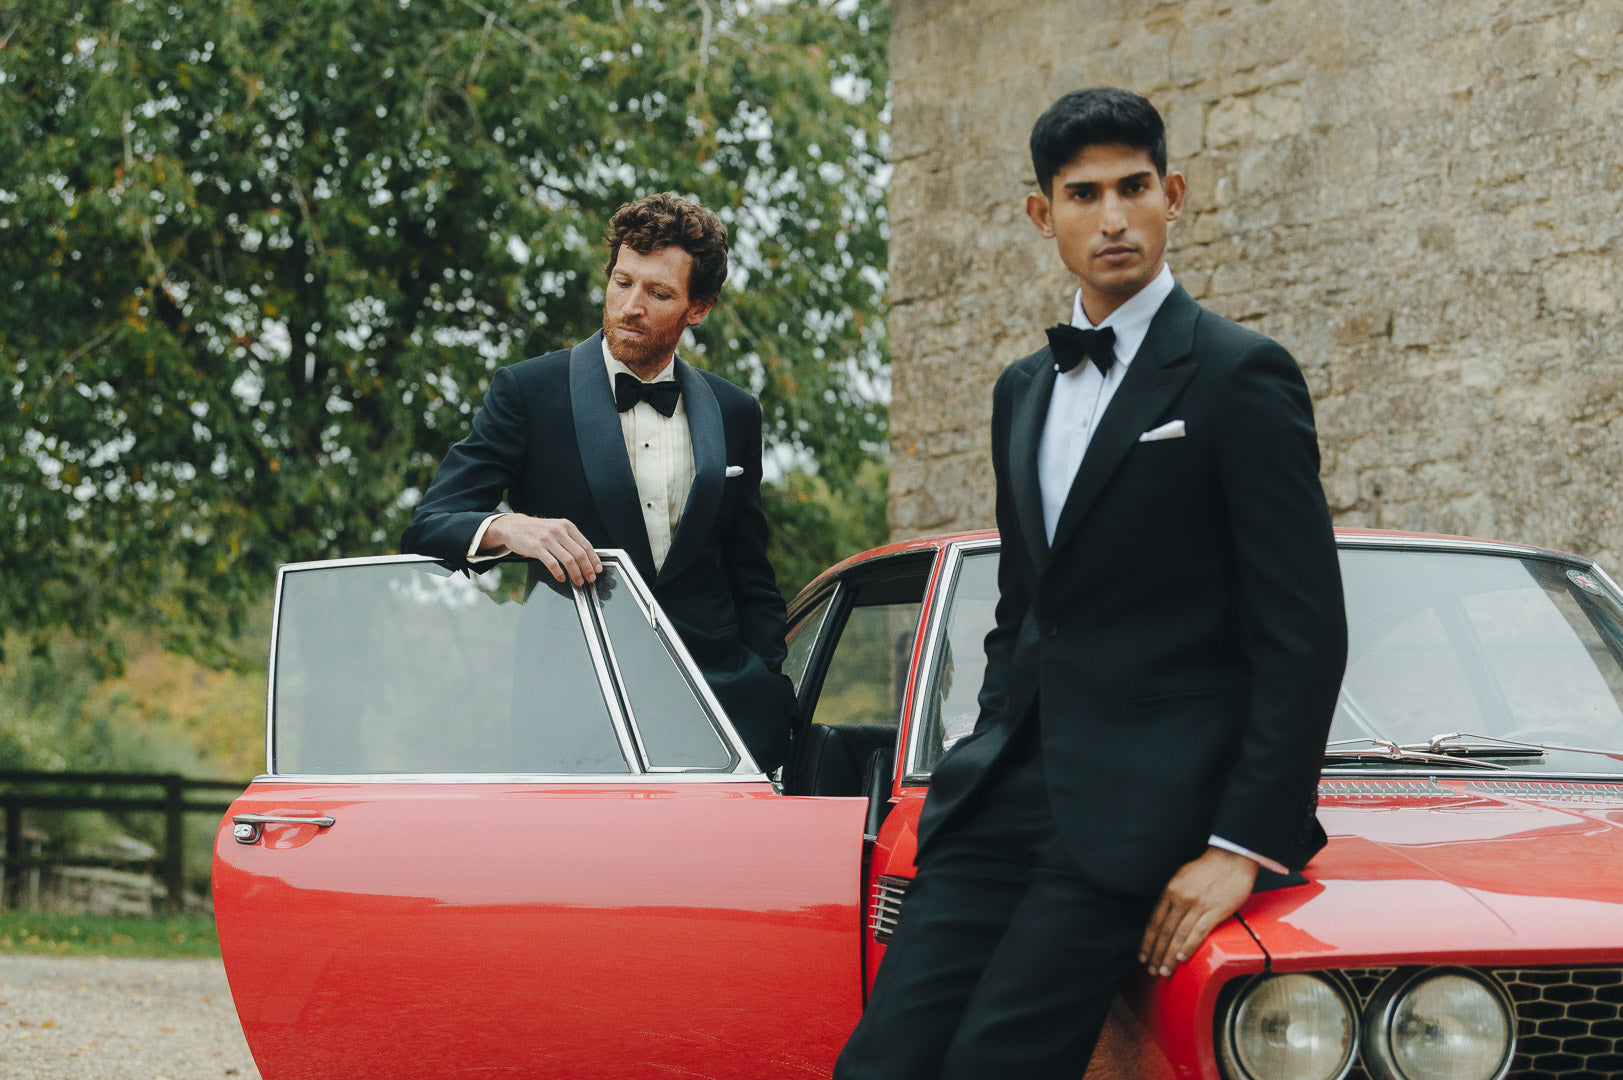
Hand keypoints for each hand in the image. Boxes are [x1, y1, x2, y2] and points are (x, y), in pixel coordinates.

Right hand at [486, 514, 601, 585]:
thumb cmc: (537, 530)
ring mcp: (547, 539)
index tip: (597, 569)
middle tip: (590, 578)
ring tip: (578, 581)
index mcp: (567, 526)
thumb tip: (585, 557)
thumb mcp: (556, 528)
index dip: (594, 559)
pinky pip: (552, 563)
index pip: (586, 544)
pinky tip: (562, 578)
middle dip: (587, 569)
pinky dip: (559, 573)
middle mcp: (559, 531)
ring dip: (575, 573)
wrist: (515, 526)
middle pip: (579, 553)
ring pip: (568, 560)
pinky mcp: (536, 548)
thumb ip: (569, 539)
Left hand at [1139, 847, 1258, 976]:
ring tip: (1164, 971)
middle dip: (1156, 954)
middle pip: (1164, 932)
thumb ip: (1172, 896)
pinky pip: (1199, 932)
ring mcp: (1197, 905)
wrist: (1231, 858)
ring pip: (1179, 935)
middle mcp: (1181, 898)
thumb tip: (1164, 916)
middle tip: (1151, 970)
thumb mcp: (1181, 877)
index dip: (1147, 942)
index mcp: (1170, 890)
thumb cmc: (1207, 868)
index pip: (1154, 922)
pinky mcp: (1215, 910)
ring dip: (1170, 956)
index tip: (1142, 956)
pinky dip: (1189, 946)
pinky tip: (1181, 958)